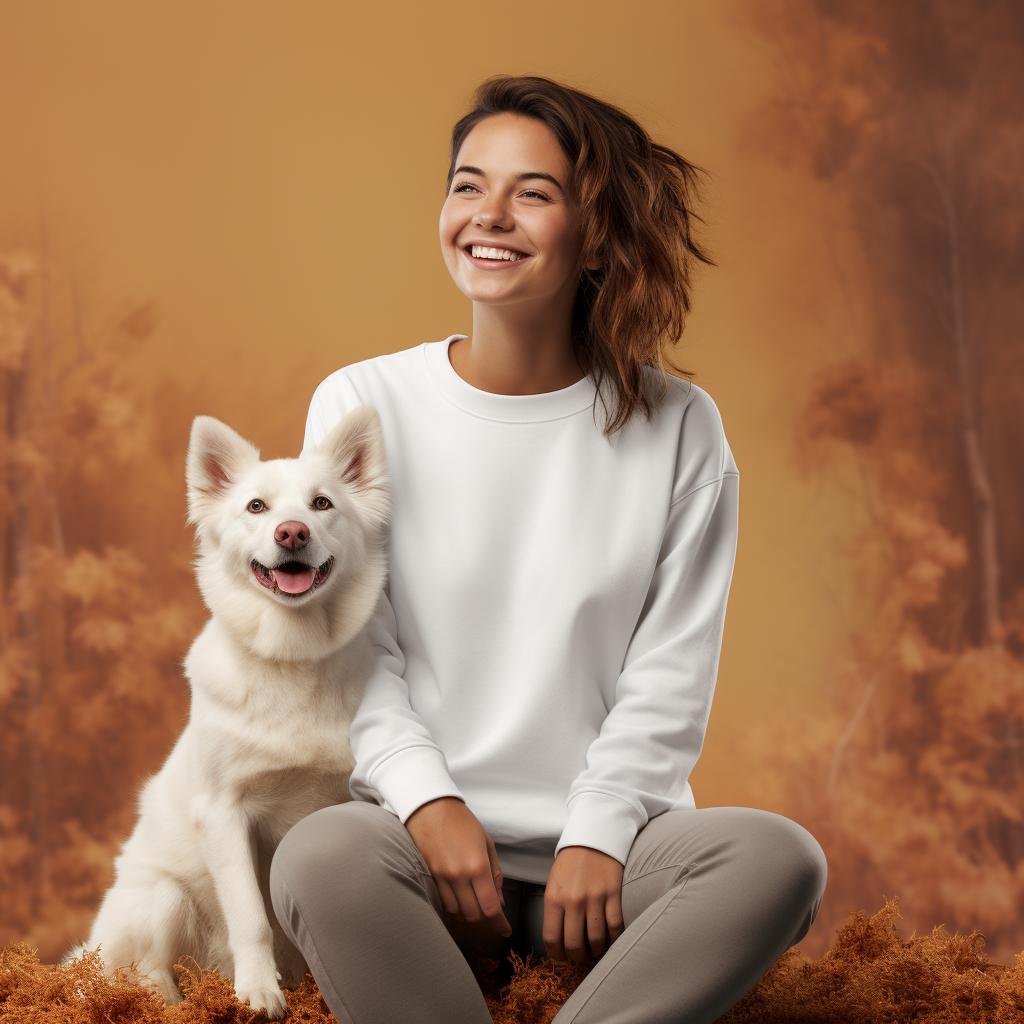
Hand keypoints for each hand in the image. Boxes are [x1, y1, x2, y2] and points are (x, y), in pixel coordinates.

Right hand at [405, 796, 511, 938]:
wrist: (430, 808)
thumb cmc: (461, 820)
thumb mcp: (486, 843)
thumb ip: (495, 873)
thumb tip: (500, 900)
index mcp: (478, 865)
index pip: (490, 907)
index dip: (500, 924)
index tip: (505, 930)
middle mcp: (459, 875)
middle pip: (474, 915)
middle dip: (485, 918)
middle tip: (491, 911)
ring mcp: (442, 877)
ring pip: (457, 913)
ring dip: (469, 915)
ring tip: (475, 904)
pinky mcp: (429, 876)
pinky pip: (443, 902)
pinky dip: (454, 908)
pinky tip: (460, 900)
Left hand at [543, 846, 624, 962]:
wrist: (592, 837)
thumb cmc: (571, 862)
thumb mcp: (554, 883)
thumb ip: (554, 909)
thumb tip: (558, 938)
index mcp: (554, 898)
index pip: (552, 939)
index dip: (557, 955)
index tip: (562, 956)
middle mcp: (573, 900)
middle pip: (574, 945)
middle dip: (577, 957)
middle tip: (581, 955)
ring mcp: (594, 898)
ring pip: (596, 940)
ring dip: (596, 951)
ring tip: (596, 949)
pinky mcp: (613, 894)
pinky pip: (615, 927)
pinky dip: (614, 939)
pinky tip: (611, 939)